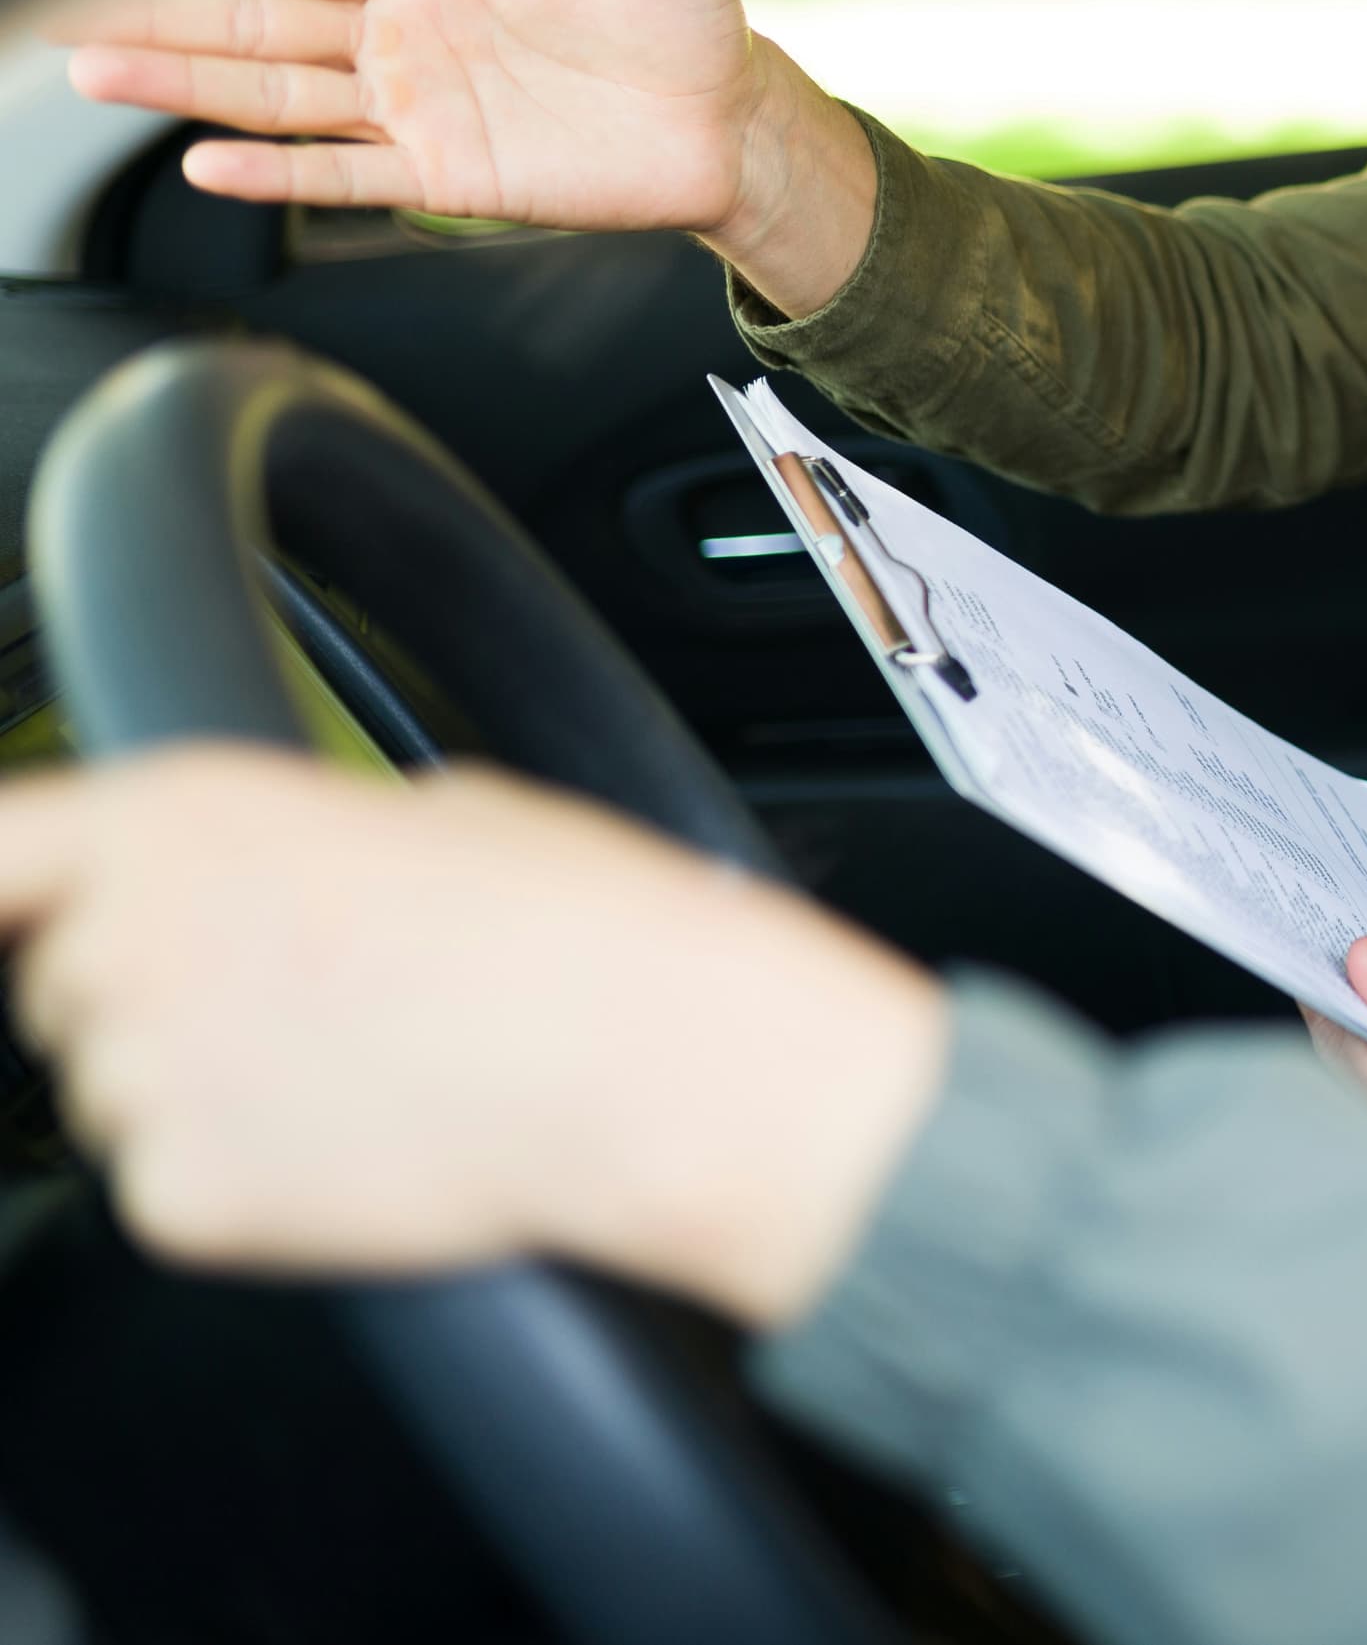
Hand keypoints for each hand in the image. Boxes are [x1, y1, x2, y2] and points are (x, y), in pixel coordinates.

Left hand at [0, 749, 944, 1328]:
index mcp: (187, 813)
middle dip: (162, 996)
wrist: (661, 1071)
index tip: (24, 914)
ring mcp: (143, 1078)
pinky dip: (252, 1186)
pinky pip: (173, 1195)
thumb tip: (286, 869)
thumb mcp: (448, 805)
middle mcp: (133, 935)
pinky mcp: (178, 1200)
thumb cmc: (589, 932)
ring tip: (369, 1076)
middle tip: (312, 1002)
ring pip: (121, 1096)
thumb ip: (302, 833)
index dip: (8, 890)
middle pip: (63, 985)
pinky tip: (367, 1146)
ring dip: (212, 1093)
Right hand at [53, 0, 879, 311]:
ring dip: (188, 85)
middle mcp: (406, 39)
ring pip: (277, 97)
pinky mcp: (449, 175)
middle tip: (63, 4)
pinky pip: (346, 174)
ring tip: (97, 71)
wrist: (734, 114)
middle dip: (159, 14)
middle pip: (256, 27)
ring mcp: (419, 110)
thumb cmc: (683, 13)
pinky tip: (208, 160)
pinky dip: (278, 171)